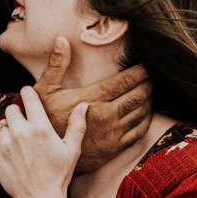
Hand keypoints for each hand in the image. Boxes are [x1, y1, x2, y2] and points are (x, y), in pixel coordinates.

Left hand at [0, 86, 86, 197]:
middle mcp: (21, 133)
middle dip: (18, 113)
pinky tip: (10, 150)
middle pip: (11, 108)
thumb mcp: (72, 150)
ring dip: (9, 128)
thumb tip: (83, 105)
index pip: (28, 96)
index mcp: (40, 128)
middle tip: (25, 124)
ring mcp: (6, 144)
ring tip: (19, 141)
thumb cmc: (59, 175)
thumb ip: (77, 125)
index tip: (28, 94)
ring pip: (1, 124)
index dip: (28, 92)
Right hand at [34, 37, 152, 173]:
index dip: (140, 72)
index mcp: (92, 99)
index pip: (124, 81)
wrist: (45, 156)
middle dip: (148, 84)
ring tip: (149, 92)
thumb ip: (56, 66)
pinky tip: (144, 113)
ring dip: (148, 100)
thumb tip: (62, 40)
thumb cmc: (43, 121)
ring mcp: (112, 134)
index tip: (148, 64)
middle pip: (138, 96)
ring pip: (141, 113)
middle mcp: (107, 116)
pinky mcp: (114, 148)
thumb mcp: (43, 91)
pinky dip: (145, 120)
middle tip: (152, 76)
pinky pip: (138, 132)